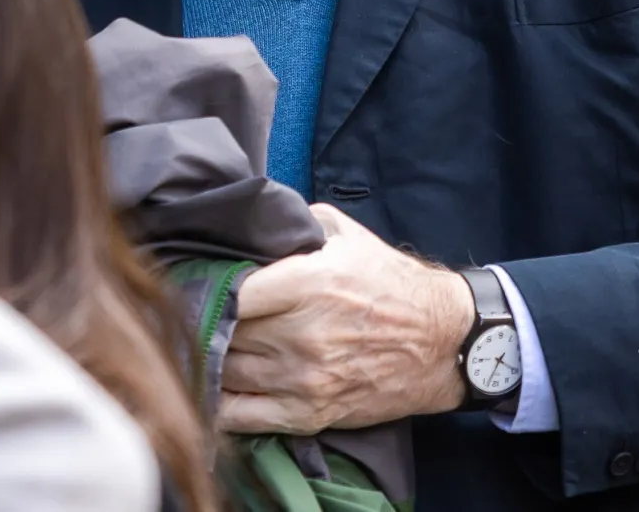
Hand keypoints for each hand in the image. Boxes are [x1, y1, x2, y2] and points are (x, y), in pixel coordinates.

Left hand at [217, 204, 473, 433]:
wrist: (440, 342)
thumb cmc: (390, 283)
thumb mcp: (346, 235)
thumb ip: (296, 223)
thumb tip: (253, 220)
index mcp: (308, 283)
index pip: (231, 291)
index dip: (209, 286)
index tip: (202, 282)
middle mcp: (303, 334)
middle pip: (224, 331)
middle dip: (209, 320)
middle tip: (197, 312)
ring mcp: (305, 379)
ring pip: (226, 371)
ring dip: (211, 357)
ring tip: (203, 343)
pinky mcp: (309, 413)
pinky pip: (242, 417)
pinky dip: (218, 404)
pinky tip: (211, 386)